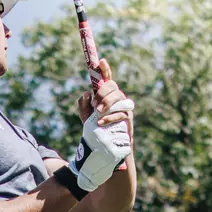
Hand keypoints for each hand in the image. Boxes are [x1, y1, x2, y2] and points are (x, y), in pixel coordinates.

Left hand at [69, 59, 134, 191]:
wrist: (106, 150)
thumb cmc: (96, 131)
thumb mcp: (85, 118)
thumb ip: (83, 106)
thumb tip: (86, 94)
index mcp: (107, 96)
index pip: (107, 80)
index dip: (104, 69)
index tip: (100, 60)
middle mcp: (117, 99)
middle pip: (113, 87)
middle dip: (103, 92)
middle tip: (95, 103)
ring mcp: (124, 109)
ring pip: (119, 98)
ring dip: (107, 102)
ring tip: (98, 111)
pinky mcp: (128, 120)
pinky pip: (121, 114)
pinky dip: (109, 116)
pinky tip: (101, 121)